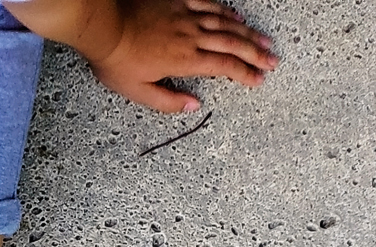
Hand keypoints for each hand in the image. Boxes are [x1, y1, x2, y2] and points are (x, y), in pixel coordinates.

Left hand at [85, 0, 277, 113]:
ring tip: (264, 41)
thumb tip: (193, 106)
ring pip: (225, 23)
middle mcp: (191, 36)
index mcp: (185, 59)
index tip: (259, 80)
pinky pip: (209, 4)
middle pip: (232, 44)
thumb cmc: (116, 59)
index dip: (244, 74)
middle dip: (255, 54)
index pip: (224, 67)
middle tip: (273, 62)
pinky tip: (237, 15)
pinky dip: (226, 10)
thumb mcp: (138, 91)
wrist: (103, 24)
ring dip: (248, 33)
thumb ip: (168, 101)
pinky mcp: (178, 1)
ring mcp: (186, 16)